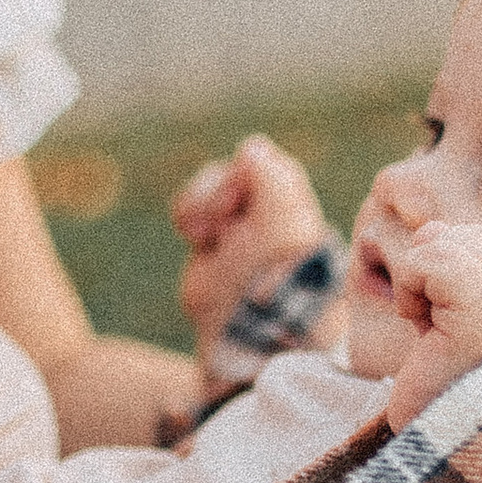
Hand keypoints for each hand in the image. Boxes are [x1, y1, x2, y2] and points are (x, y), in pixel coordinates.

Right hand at [174, 135, 331, 365]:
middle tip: (224, 221)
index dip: (244, 176)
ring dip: (200, 202)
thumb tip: (252, 147)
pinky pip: (191, 208)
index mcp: (292, 202)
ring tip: (204, 233)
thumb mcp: (282, 221)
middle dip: (217, 191)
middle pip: (229, 170)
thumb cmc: (273, 278)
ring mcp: (237, 228)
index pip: (259, 160)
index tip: (245, 204)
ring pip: (208, 185)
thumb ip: (273, 176)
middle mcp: (266, 210)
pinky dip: (189, 216)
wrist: (247, 335)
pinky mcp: (211, 244)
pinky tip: (196, 237)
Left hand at [378, 220, 481, 431]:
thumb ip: (447, 271)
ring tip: (436, 333)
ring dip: (420, 285)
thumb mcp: (449, 321)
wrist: (453, 454)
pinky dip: (411, 287)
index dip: (449, 275)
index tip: (450, 329)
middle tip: (441, 333)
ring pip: (446, 242)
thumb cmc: (451, 398)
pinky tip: (423, 329)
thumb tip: (431, 228)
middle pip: (465, 236)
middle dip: (434, 278)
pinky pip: (431, 258)